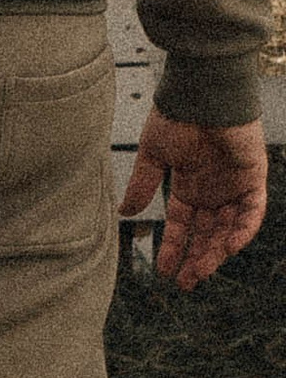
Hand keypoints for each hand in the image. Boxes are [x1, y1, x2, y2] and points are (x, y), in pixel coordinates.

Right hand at [120, 109, 267, 291]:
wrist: (202, 94)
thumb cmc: (175, 116)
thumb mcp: (152, 155)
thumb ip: (142, 185)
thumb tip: (124, 213)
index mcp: (188, 185)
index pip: (183, 225)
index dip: (174, 248)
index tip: (164, 271)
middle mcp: (212, 190)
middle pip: (207, 233)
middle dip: (197, 259)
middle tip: (186, 283)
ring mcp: (233, 186)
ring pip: (228, 229)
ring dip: (216, 251)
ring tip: (201, 272)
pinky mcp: (253, 179)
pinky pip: (252, 212)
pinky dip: (242, 230)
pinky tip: (227, 247)